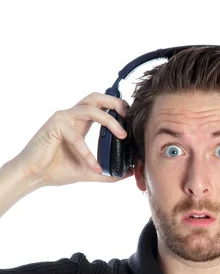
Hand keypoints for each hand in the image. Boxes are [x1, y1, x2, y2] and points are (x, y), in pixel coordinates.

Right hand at [14, 92, 131, 187]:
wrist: (34, 176)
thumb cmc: (57, 170)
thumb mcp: (89, 171)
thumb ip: (108, 172)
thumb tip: (129, 173)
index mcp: (79, 123)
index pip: (100, 106)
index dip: (116, 108)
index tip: (132, 120)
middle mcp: (71, 116)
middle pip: (95, 97)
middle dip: (115, 102)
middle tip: (129, 116)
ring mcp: (62, 118)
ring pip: (90, 108)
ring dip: (109, 120)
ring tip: (122, 135)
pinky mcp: (54, 126)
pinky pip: (76, 136)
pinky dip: (87, 153)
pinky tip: (94, 167)